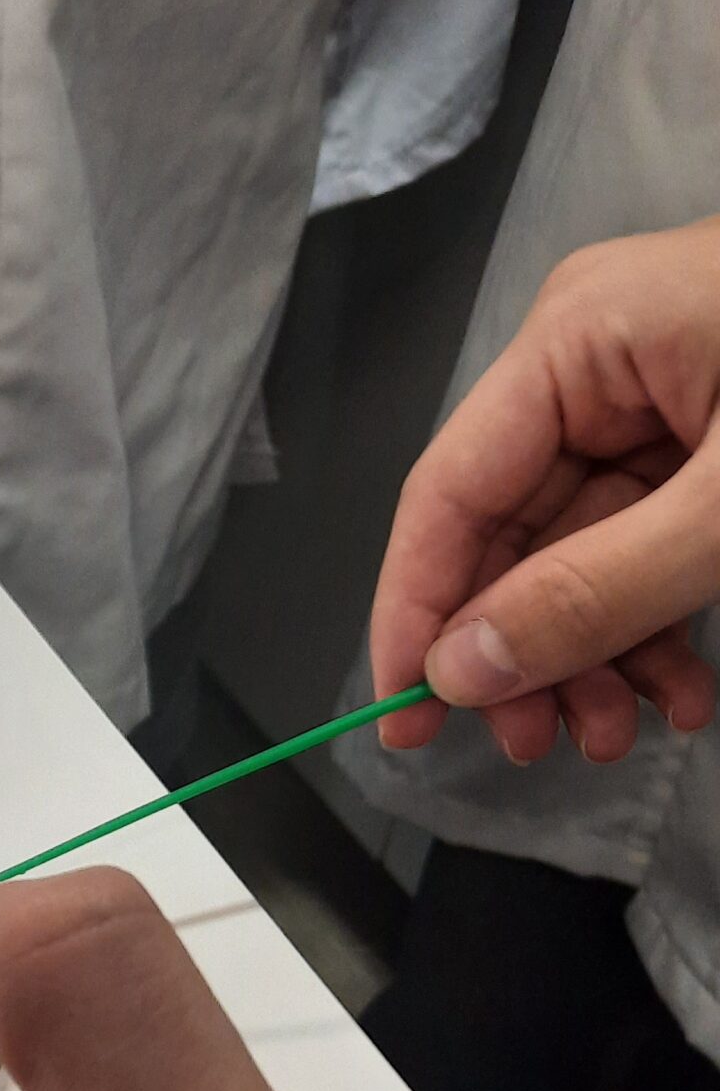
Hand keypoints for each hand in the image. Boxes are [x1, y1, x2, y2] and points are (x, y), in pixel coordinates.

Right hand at [372, 218, 719, 763]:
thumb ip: (596, 593)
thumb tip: (463, 670)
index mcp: (581, 340)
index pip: (447, 491)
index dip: (415, 611)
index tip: (402, 720)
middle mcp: (597, 363)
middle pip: (509, 531)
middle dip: (527, 651)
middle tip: (539, 750)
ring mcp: (655, 400)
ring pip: (575, 554)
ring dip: (593, 656)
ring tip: (626, 735)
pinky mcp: (707, 438)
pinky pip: (643, 547)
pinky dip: (652, 626)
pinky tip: (680, 692)